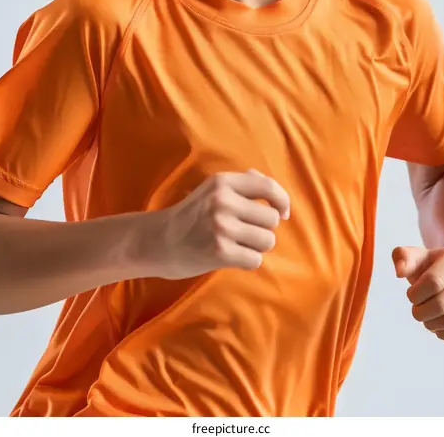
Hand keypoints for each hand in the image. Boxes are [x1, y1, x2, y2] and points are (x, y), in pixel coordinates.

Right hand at [149, 169, 290, 279]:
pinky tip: (232, 256)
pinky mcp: (220, 252)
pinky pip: (255, 259)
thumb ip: (243, 183)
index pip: (268, 187)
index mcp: (224, 182)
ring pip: (267, 240)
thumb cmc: (192, 215)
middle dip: (264, 228)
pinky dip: (248, 260)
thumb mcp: (212, 189)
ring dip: (257, 246)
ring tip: (238, 243)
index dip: (283, 201)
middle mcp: (223, 201)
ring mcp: (221, 227)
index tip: (283, 212)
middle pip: (272, 219)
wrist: (160, 241)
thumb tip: (270, 186)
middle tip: (245, 231)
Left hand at [392, 245, 443, 340]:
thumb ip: (403, 258)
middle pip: (441, 304)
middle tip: (416, 310)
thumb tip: (400, 272)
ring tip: (426, 317)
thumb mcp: (417, 256)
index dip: (415, 294)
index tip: (411, 295)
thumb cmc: (433, 266)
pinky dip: (442, 334)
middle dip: (420, 312)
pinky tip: (437, 326)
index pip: (433, 282)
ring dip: (430, 324)